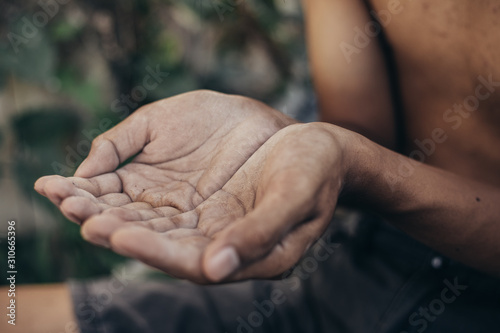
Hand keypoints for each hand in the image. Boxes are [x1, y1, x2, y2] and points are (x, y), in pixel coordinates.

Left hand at [35, 91, 347, 282]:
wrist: (318, 148)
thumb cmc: (316, 172)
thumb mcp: (297, 197)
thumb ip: (259, 234)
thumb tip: (214, 270)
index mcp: (244, 252)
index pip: (190, 260)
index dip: (151, 249)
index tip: (115, 233)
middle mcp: (215, 240)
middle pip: (157, 241)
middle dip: (114, 226)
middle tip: (75, 210)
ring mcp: (202, 216)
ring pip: (146, 218)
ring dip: (105, 207)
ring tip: (64, 193)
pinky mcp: (193, 192)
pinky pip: (149, 194)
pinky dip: (117, 186)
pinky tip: (86, 178)